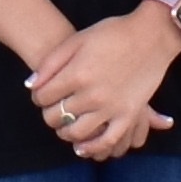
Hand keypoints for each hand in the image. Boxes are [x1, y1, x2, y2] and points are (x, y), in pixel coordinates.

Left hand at [22, 5, 180, 161]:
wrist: (150, 35)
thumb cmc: (112, 34)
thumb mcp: (77, 40)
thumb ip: (51, 63)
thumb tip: (30, 86)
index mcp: (77, 74)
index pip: (43, 97)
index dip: (38, 97)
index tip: (42, 95)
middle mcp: (92, 94)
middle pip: (57, 116)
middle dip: (49, 114)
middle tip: (52, 110)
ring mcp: (111, 107)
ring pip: (77, 132)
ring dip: (65, 133)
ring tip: (64, 127)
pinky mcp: (128, 115)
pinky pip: (107, 140)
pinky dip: (92, 147)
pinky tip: (82, 147)